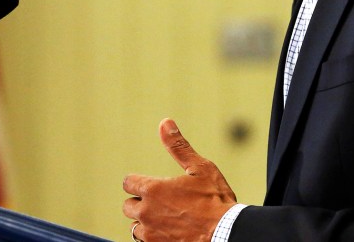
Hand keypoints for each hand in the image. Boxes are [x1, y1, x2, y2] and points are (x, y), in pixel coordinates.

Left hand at [123, 118, 237, 241]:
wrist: (225, 233)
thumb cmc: (215, 200)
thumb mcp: (200, 168)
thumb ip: (178, 146)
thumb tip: (165, 123)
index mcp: (153, 190)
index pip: (129, 183)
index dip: (138, 182)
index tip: (150, 184)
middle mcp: (146, 213)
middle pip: (128, 206)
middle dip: (140, 203)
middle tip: (161, 202)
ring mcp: (150, 234)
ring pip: (135, 227)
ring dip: (145, 222)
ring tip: (166, 218)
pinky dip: (153, 237)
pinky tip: (169, 232)